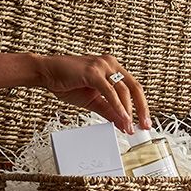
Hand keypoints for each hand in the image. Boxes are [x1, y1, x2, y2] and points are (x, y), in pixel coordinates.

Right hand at [36, 53, 150, 134]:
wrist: (46, 73)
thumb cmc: (68, 83)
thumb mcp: (94, 102)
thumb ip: (110, 112)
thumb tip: (124, 125)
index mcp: (114, 70)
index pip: (134, 89)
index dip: (142, 107)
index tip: (145, 122)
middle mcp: (111, 65)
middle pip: (135, 88)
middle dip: (141, 109)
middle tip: (144, 126)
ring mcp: (102, 66)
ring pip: (123, 90)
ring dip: (128, 111)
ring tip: (129, 126)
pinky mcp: (93, 72)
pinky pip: (110, 91)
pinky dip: (117, 106)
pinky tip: (122, 117)